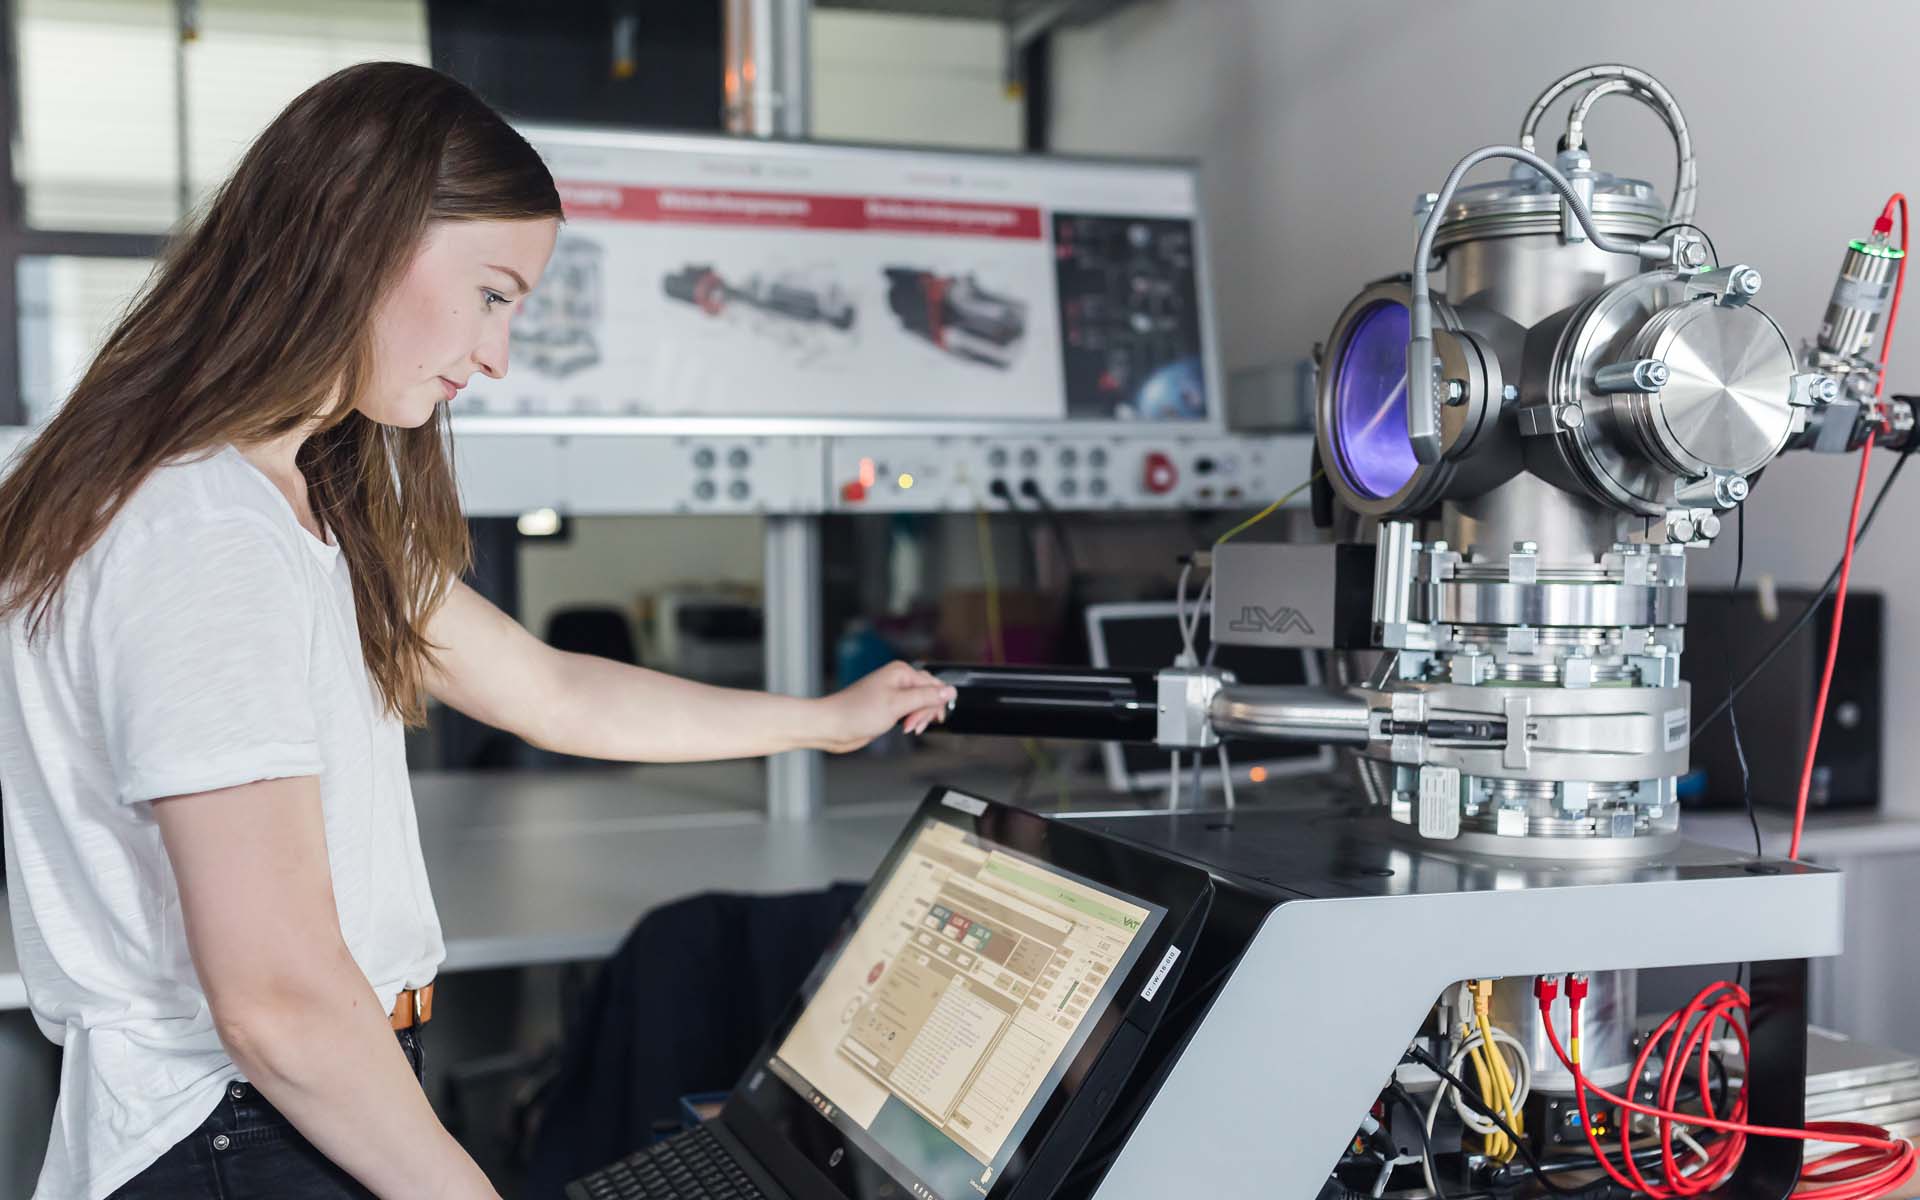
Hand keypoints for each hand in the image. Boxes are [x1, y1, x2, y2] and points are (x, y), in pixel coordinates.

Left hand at [813, 661, 956, 753]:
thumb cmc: (856, 712)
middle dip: (926, 713)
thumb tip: (949, 691)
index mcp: (901, 672)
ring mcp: (894, 694)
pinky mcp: (890, 708)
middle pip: (930, 695)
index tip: (930, 718)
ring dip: (919, 719)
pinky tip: (905, 728)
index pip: (935, 685)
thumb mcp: (897, 705)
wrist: (832, 726)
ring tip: (908, 728)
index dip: (934, 704)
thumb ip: (926, 697)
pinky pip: (911, 712)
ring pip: (922, 705)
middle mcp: (899, 680)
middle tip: (913, 724)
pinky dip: (912, 721)